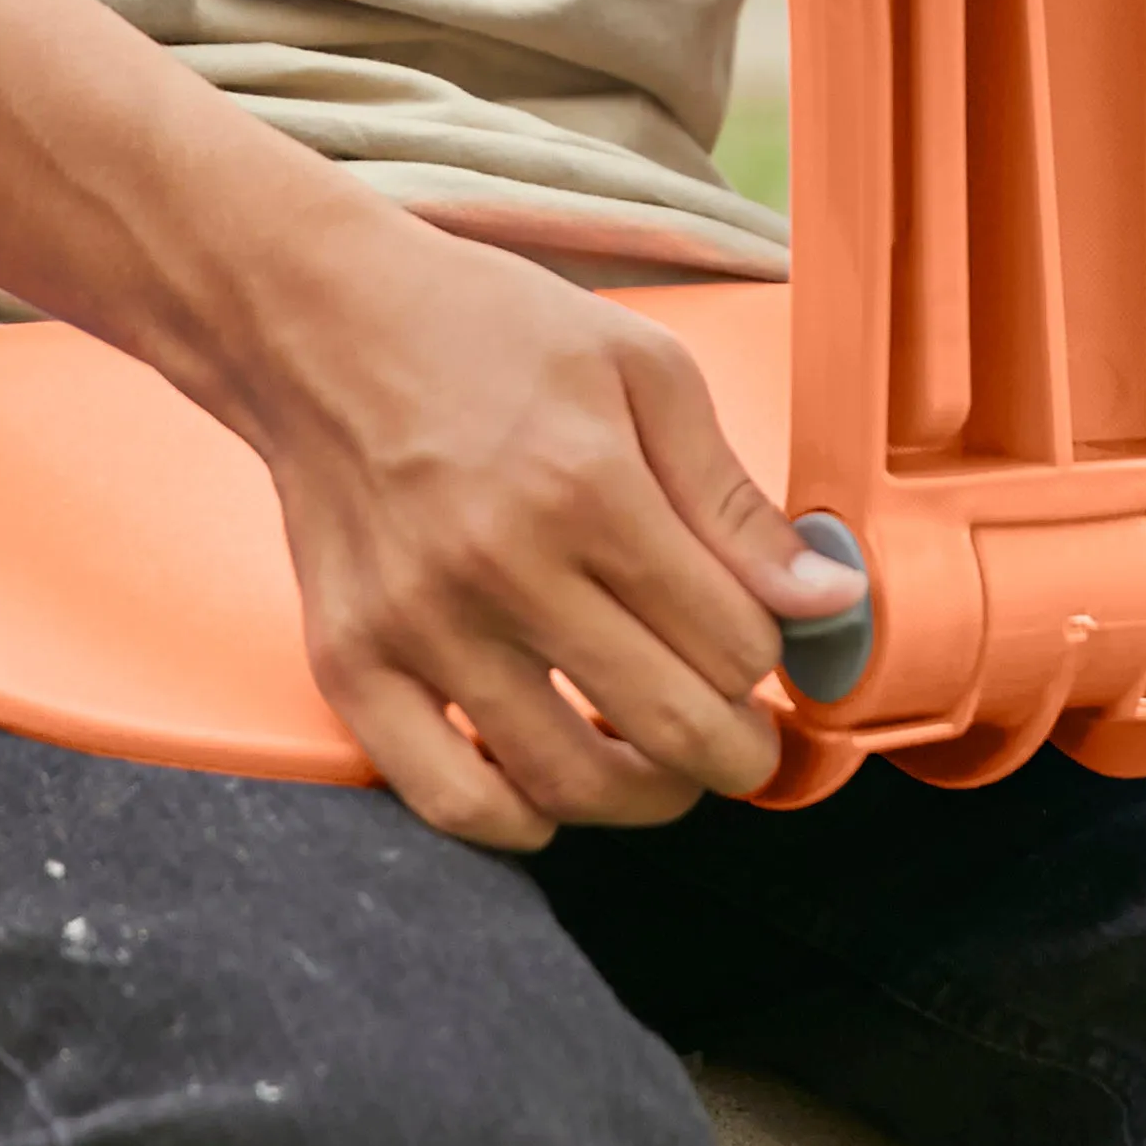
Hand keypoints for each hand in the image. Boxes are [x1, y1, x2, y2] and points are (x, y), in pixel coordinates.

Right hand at [230, 206, 864, 853]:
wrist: (318, 325)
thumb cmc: (489, 333)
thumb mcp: (642, 372)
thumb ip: (733, 498)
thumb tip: (827, 600)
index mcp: (587, 487)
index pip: (731, 643)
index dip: (769, 660)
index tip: (762, 647)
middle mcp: (500, 567)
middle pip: (667, 726)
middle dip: (736, 753)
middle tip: (746, 742)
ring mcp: (417, 626)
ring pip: (567, 783)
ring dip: (645, 797)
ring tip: (664, 766)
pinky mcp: (348, 663)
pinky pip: (446, 799)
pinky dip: (517, 820)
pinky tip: (552, 789)